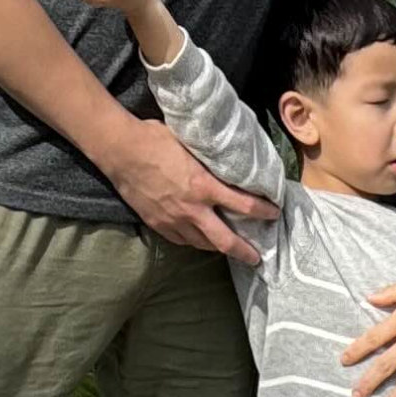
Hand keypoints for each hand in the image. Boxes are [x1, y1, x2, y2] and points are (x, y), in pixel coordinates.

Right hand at [108, 122, 276, 261]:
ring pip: (202, 244)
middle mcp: (192, 209)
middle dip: (244, 251)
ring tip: (227, 249)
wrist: (121, 151)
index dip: (263, 211)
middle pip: (225, 240)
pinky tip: (198, 239)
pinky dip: (194, 242)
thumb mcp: (191, 144)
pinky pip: (181, 240)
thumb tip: (226, 158)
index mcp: (204, 186)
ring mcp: (173, 220)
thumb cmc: (156, 139)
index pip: (244, 205)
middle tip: (256, 258)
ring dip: (218, 248)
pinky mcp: (157, 224)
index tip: (274, 213)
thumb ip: (210, 158)